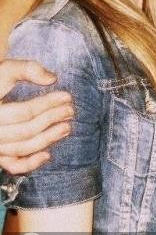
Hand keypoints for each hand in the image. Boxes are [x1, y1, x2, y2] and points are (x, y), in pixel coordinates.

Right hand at [0, 59, 71, 174]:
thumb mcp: (5, 69)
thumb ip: (26, 69)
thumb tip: (52, 78)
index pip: (23, 112)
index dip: (47, 104)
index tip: (67, 97)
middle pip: (26, 131)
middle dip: (51, 120)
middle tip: (70, 111)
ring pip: (21, 148)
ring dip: (47, 139)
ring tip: (67, 127)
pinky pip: (12, 165)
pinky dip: (29, 164)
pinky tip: (48, 155)